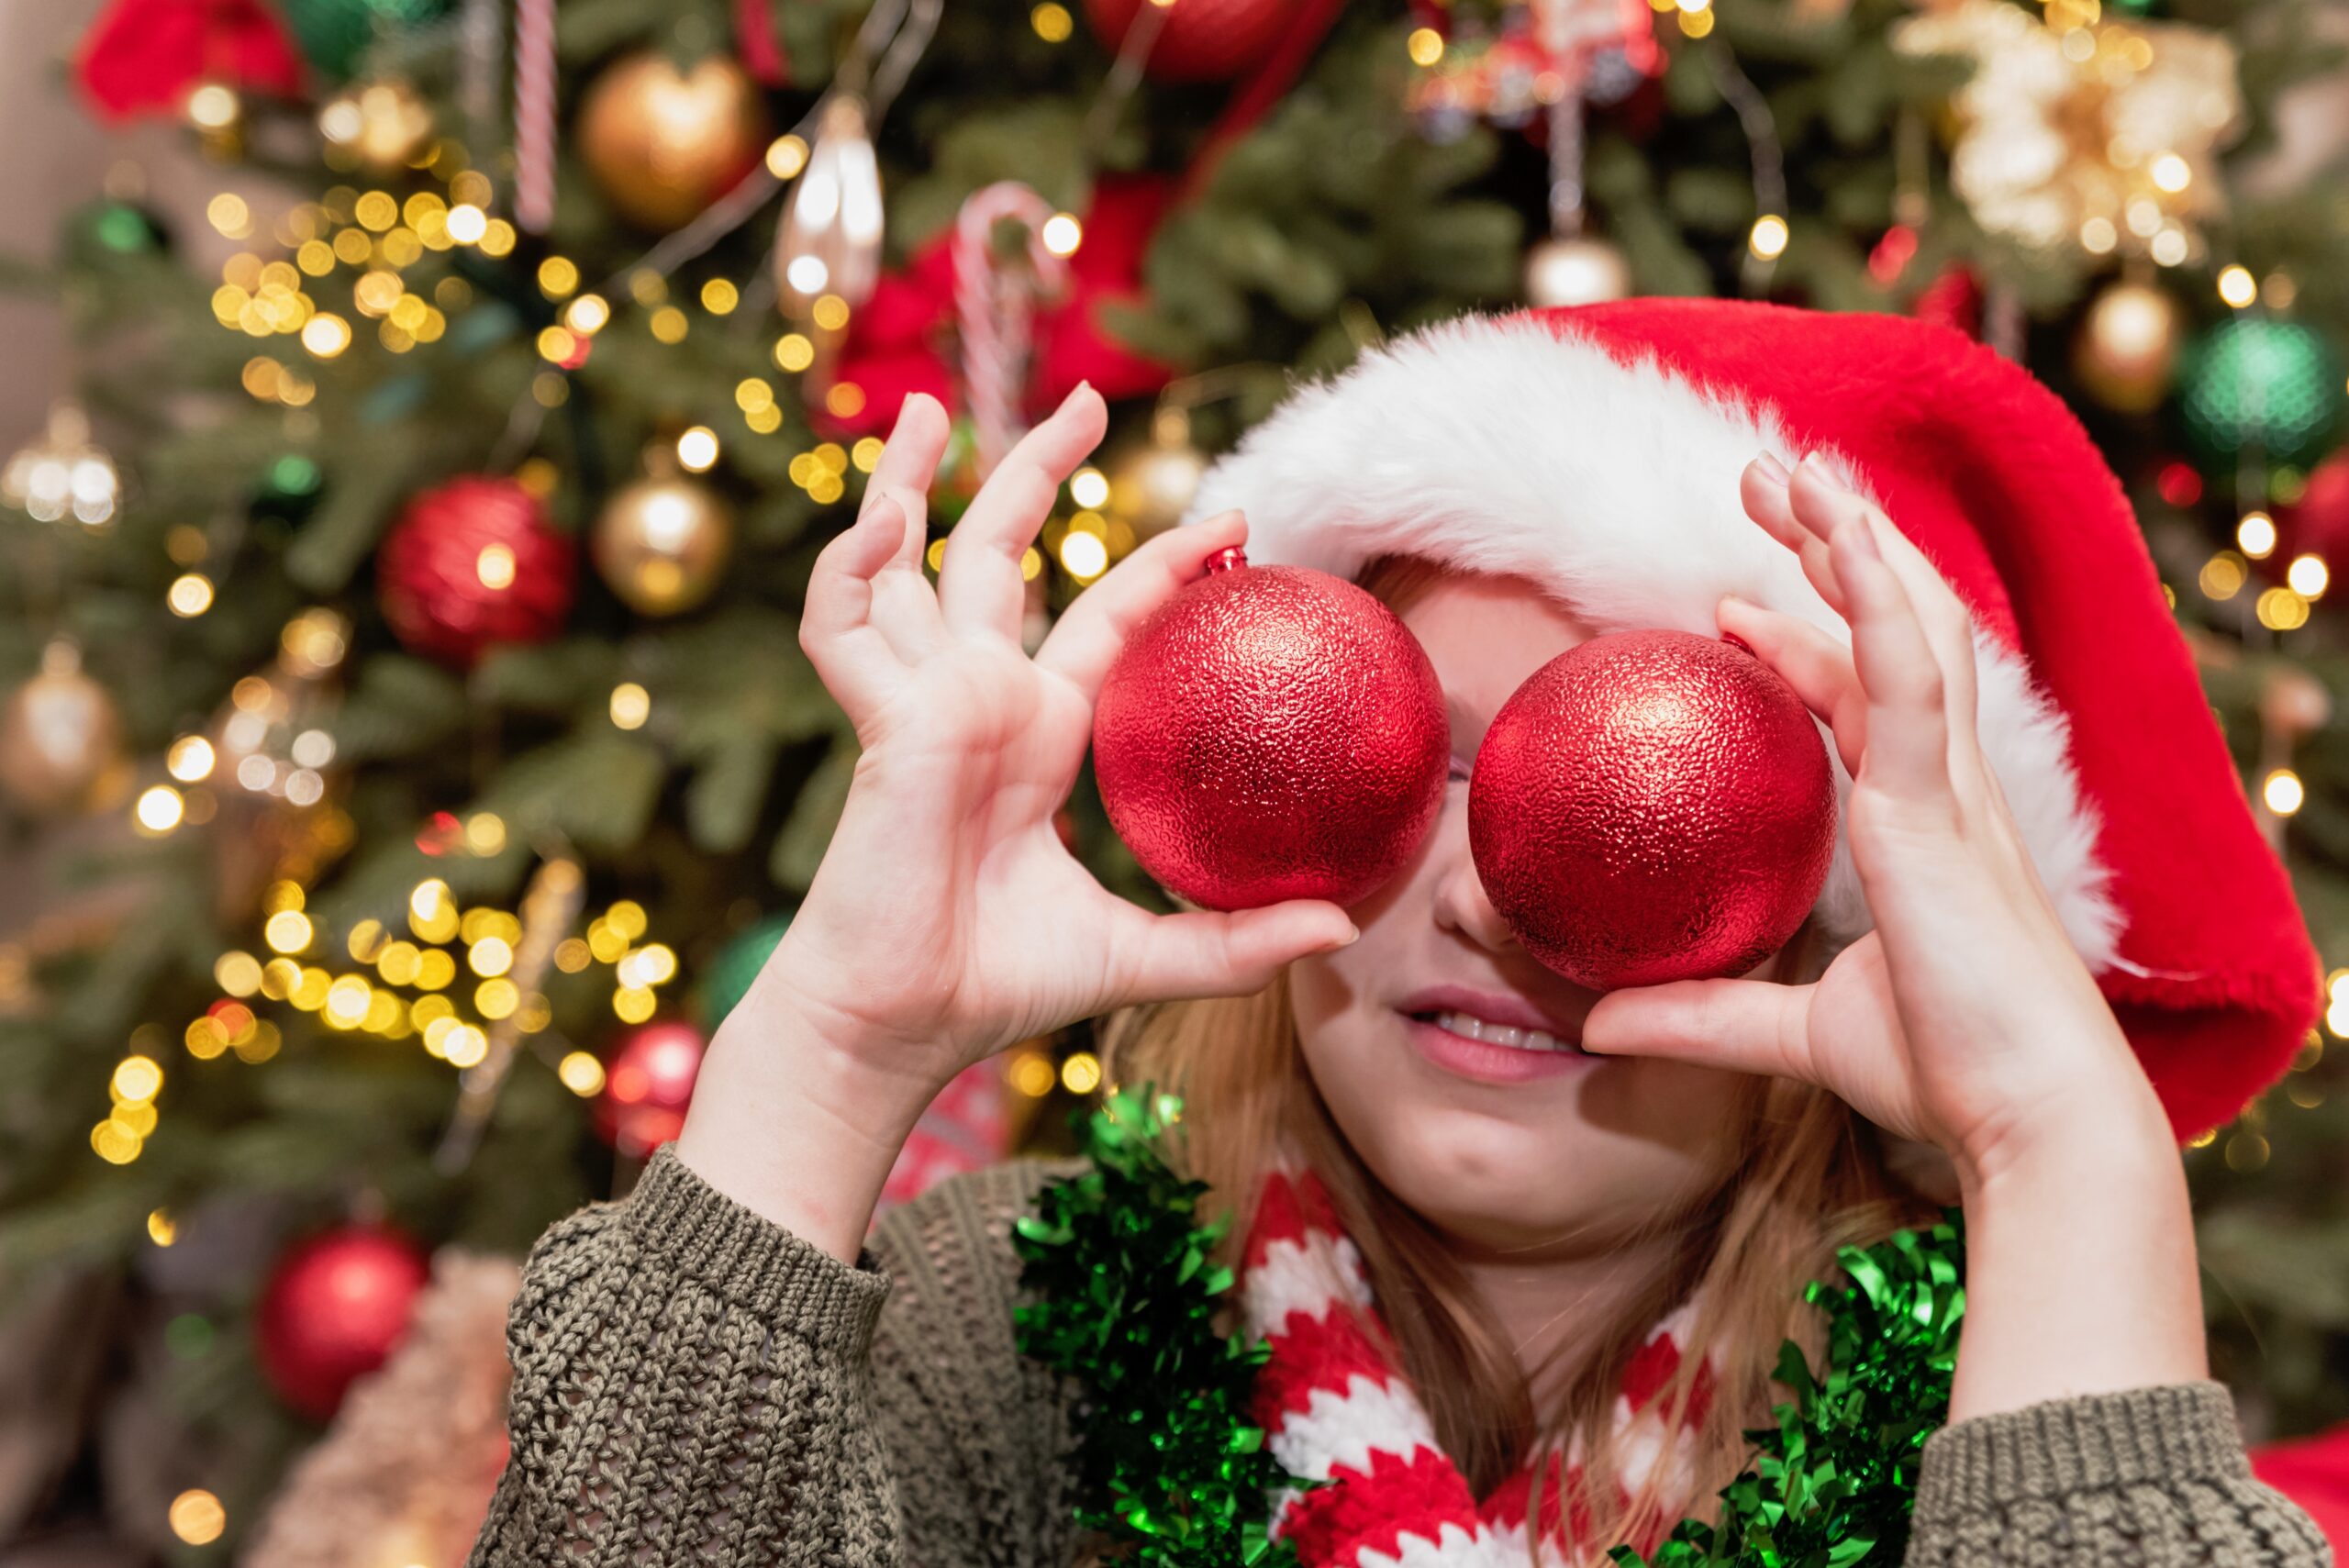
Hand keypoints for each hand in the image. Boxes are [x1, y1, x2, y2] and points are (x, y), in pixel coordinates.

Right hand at [679, 386, 1356, 1254]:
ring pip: (906, 566)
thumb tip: (1342, 927)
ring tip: (923, 408)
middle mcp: (981, 700)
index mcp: (1037, 734)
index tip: (1230, 524)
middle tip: (1089, 402)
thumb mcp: (1137, 953)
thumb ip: (1232, 942)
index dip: (1158, 567)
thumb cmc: (995, 986)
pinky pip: (846, 626)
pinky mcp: (886, 723)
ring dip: (903, 483)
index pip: (1104, 619)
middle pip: (998, 556)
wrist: (901, 1029)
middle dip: (1035, 471)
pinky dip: (852, 568)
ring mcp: (927, 703)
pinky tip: (883, 520)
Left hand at [1579, 455, 2162, 1184]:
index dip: (1806, 645)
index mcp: (1926, 828)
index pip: (1864, 702)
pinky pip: (1911, 675)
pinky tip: (1837, 538)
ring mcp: (1952, 789)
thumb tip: (1599, 1026)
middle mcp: (1945, 789)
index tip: (1734, 612)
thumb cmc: (1945, 1076)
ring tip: (1788, 471)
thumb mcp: (1798, 1034)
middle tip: (1763, 487)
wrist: (2029, 1121)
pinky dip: (1876, 597)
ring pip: (1910, 625)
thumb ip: (1704, 1017)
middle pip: (1894, 631)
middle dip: (1833, 552)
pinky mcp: (1942, 807)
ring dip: (1851, 539)